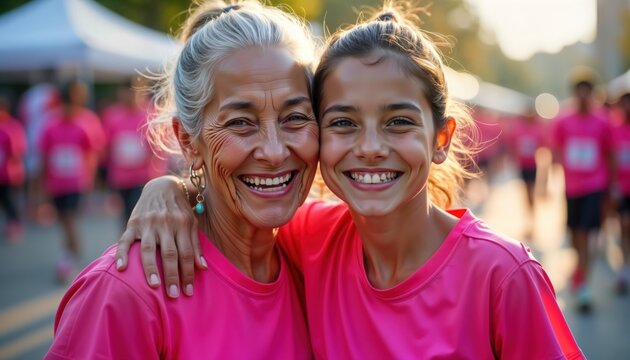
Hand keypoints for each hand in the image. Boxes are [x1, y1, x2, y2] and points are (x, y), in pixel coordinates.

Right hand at [115, 175, 206, 297]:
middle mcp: (165, 224)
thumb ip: (195, 245)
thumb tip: (202, 268)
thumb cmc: (180, 209)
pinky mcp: (133, 223)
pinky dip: (122, 254)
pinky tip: (121, 268)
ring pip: (149, 249)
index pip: (186, 254)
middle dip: (172, 275)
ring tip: (154, 286)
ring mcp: (148, 224)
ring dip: (151, 268)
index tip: (188, 292)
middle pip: (170, 253)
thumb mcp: (192, 222)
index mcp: (182, 224)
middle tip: (174, 295)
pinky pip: (125, 240)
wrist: (162, 186)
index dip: (188, 273)